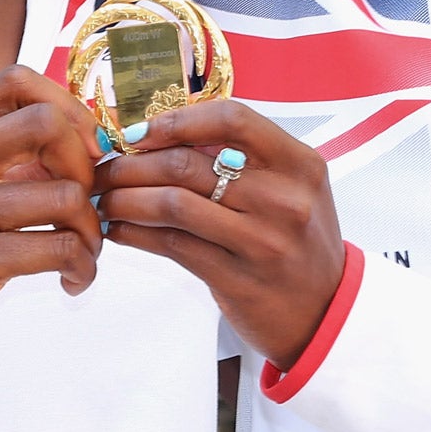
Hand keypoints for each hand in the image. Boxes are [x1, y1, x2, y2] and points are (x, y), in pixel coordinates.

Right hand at [0, 67, 104, 395]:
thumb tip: (78, 134)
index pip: (15, 79)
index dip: (67, 105)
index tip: (82, 147)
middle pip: (47, 122)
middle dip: (86, 163)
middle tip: (86, 201)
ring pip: (67, 193)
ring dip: (92, 230)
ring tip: (82, 252)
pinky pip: (62, 247)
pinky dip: (83, 266)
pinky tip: (73, 280)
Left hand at [93, 101, 344, 369]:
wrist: (326, 313)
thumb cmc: (299, 243)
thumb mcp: (292, 190)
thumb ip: (243, 159)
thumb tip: (166, 132)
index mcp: (299, 164)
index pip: (232, 119)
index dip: (177, 120)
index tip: (140, 132)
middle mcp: (285, 199)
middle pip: (188, 162)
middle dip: (133, 163)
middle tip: (105, 170)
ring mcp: (262, 241)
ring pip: (172, 203)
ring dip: (125, 198)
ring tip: (105, 199)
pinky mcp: (238, 279)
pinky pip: (172, 245)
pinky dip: (135, 232)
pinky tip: (119, 229)